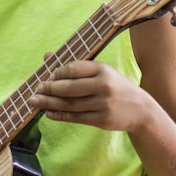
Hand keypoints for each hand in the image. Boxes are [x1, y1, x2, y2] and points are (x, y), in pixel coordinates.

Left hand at [30, 57, 151, 131]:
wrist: (140, 110)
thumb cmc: (116, 88)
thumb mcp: (101, 72)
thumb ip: (75, 66)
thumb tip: (47, 55)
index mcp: (103, 69)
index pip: (73, 69)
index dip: (56, 73)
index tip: (47, 77)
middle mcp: (103, 85)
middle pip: (69, 88)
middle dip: (49, 89)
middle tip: (35, 90)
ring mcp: (103, 104)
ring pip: (70, 104)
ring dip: (49, 103)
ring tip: (35, 102)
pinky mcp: (102, 119)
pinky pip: (76, 117)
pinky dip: (60, 115)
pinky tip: (49, 113)